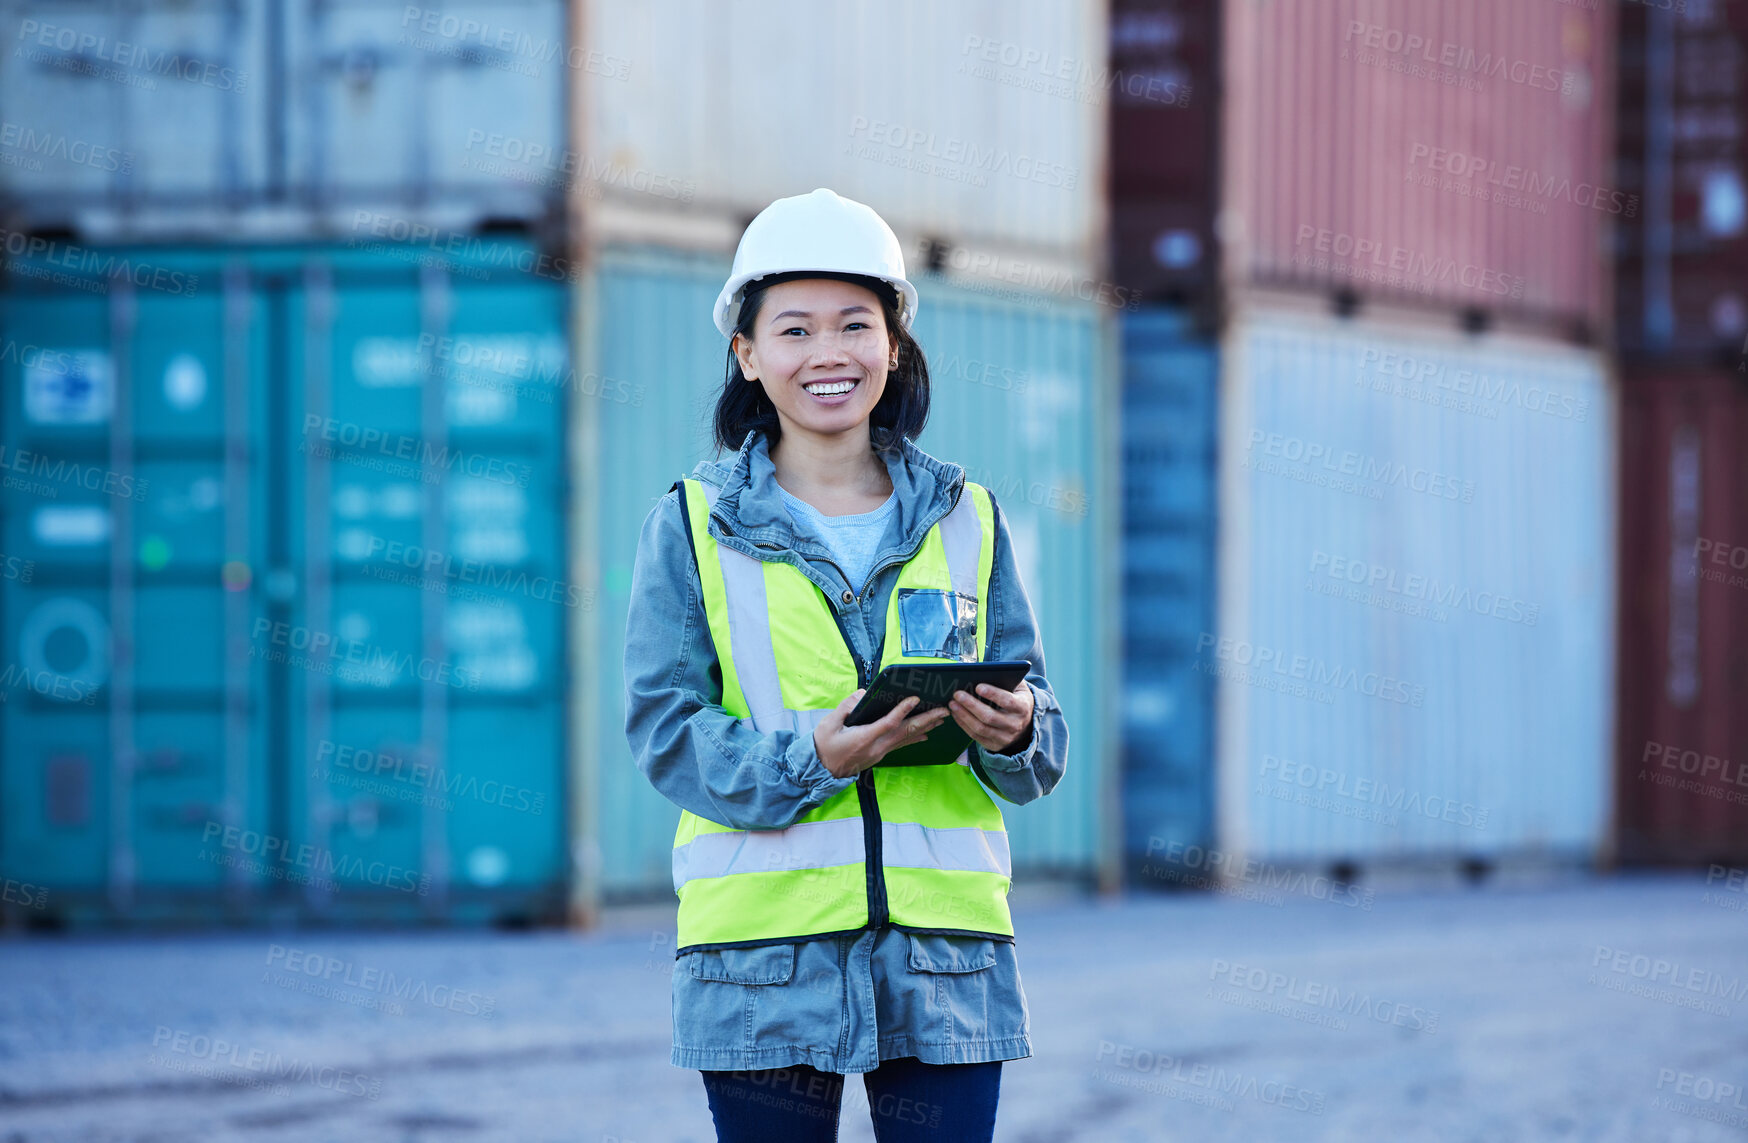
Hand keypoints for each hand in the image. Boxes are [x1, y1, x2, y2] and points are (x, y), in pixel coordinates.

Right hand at [813, 691, 951, 778]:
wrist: (821, 771)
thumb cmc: (823, 746)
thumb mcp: (828, 724)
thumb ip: (846, 707)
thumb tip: (863, 694)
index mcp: (864, 738)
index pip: (888, 723)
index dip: (903, 711)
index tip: (915, 698)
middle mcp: (876, 747)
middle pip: (906, 732)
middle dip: (926, 719)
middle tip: (943, 710)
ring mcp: (880, 752)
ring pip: (907, 738)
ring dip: (925, 727)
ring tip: (941, 718)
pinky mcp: (879, 754)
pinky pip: (901, 745)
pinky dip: (915, 737)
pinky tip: (925, 734)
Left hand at [948, 681, 1033, 753]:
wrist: (1025, 724)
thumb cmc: (1016, 699)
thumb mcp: (1018, 687)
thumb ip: (1006, 678)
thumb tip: (983, 672)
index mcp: (1022, 707)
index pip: (1008, 701)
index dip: (993, 694)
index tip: (978, 686)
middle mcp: (1015, 725)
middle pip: (990, 717)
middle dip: (971, 705)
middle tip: (957, 694)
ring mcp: (1005, 738)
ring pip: (981, 728)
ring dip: (964, 715)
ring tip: (953, 704)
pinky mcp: (995, 745)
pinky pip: (976, 736)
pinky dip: (963, 725)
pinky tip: (956, 714)